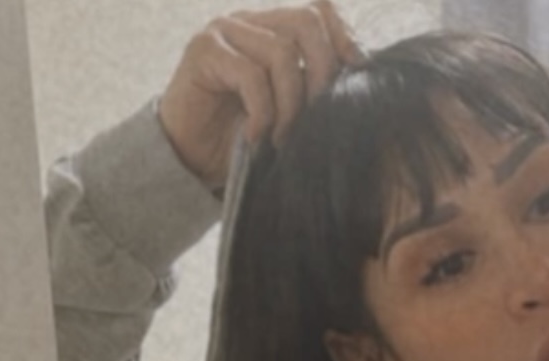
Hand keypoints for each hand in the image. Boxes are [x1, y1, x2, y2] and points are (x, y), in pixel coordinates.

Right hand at [157, 5, 366, 192]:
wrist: (190, 157)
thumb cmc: (243, 137)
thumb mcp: (288, 111)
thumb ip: (312, 88)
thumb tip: (358, 79)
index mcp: (274, 28)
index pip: (319, 10)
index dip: (343, 36)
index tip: (356, 75)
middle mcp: (251, 21)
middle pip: (306, 22)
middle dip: (320, 75)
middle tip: (316, 119)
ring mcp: (225, 30)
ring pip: (281, 52)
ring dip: (290, 105)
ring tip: (282, 138)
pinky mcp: (204, 50)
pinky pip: (251, 76)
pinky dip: (262, 114)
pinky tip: (257, 137)